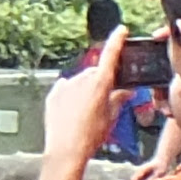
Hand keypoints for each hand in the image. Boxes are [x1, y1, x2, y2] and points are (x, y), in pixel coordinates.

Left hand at [42, 36, 121, 166]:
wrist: (66, 150)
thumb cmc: (91, 135)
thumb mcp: (111, 117)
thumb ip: (119, 99)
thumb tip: (126, 90)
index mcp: (100, 83)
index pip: (111, 54)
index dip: (117, 40)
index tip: (121, 29)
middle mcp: (81, 79)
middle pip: (95, 72)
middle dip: (101, 81)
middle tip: (103, 101)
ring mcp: (65, 85)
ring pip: (80, 81)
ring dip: (85, 90)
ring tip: (85, 113)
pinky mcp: (53, 93)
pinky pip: (65, 89)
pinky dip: (71, 96)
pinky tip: (73, 112)